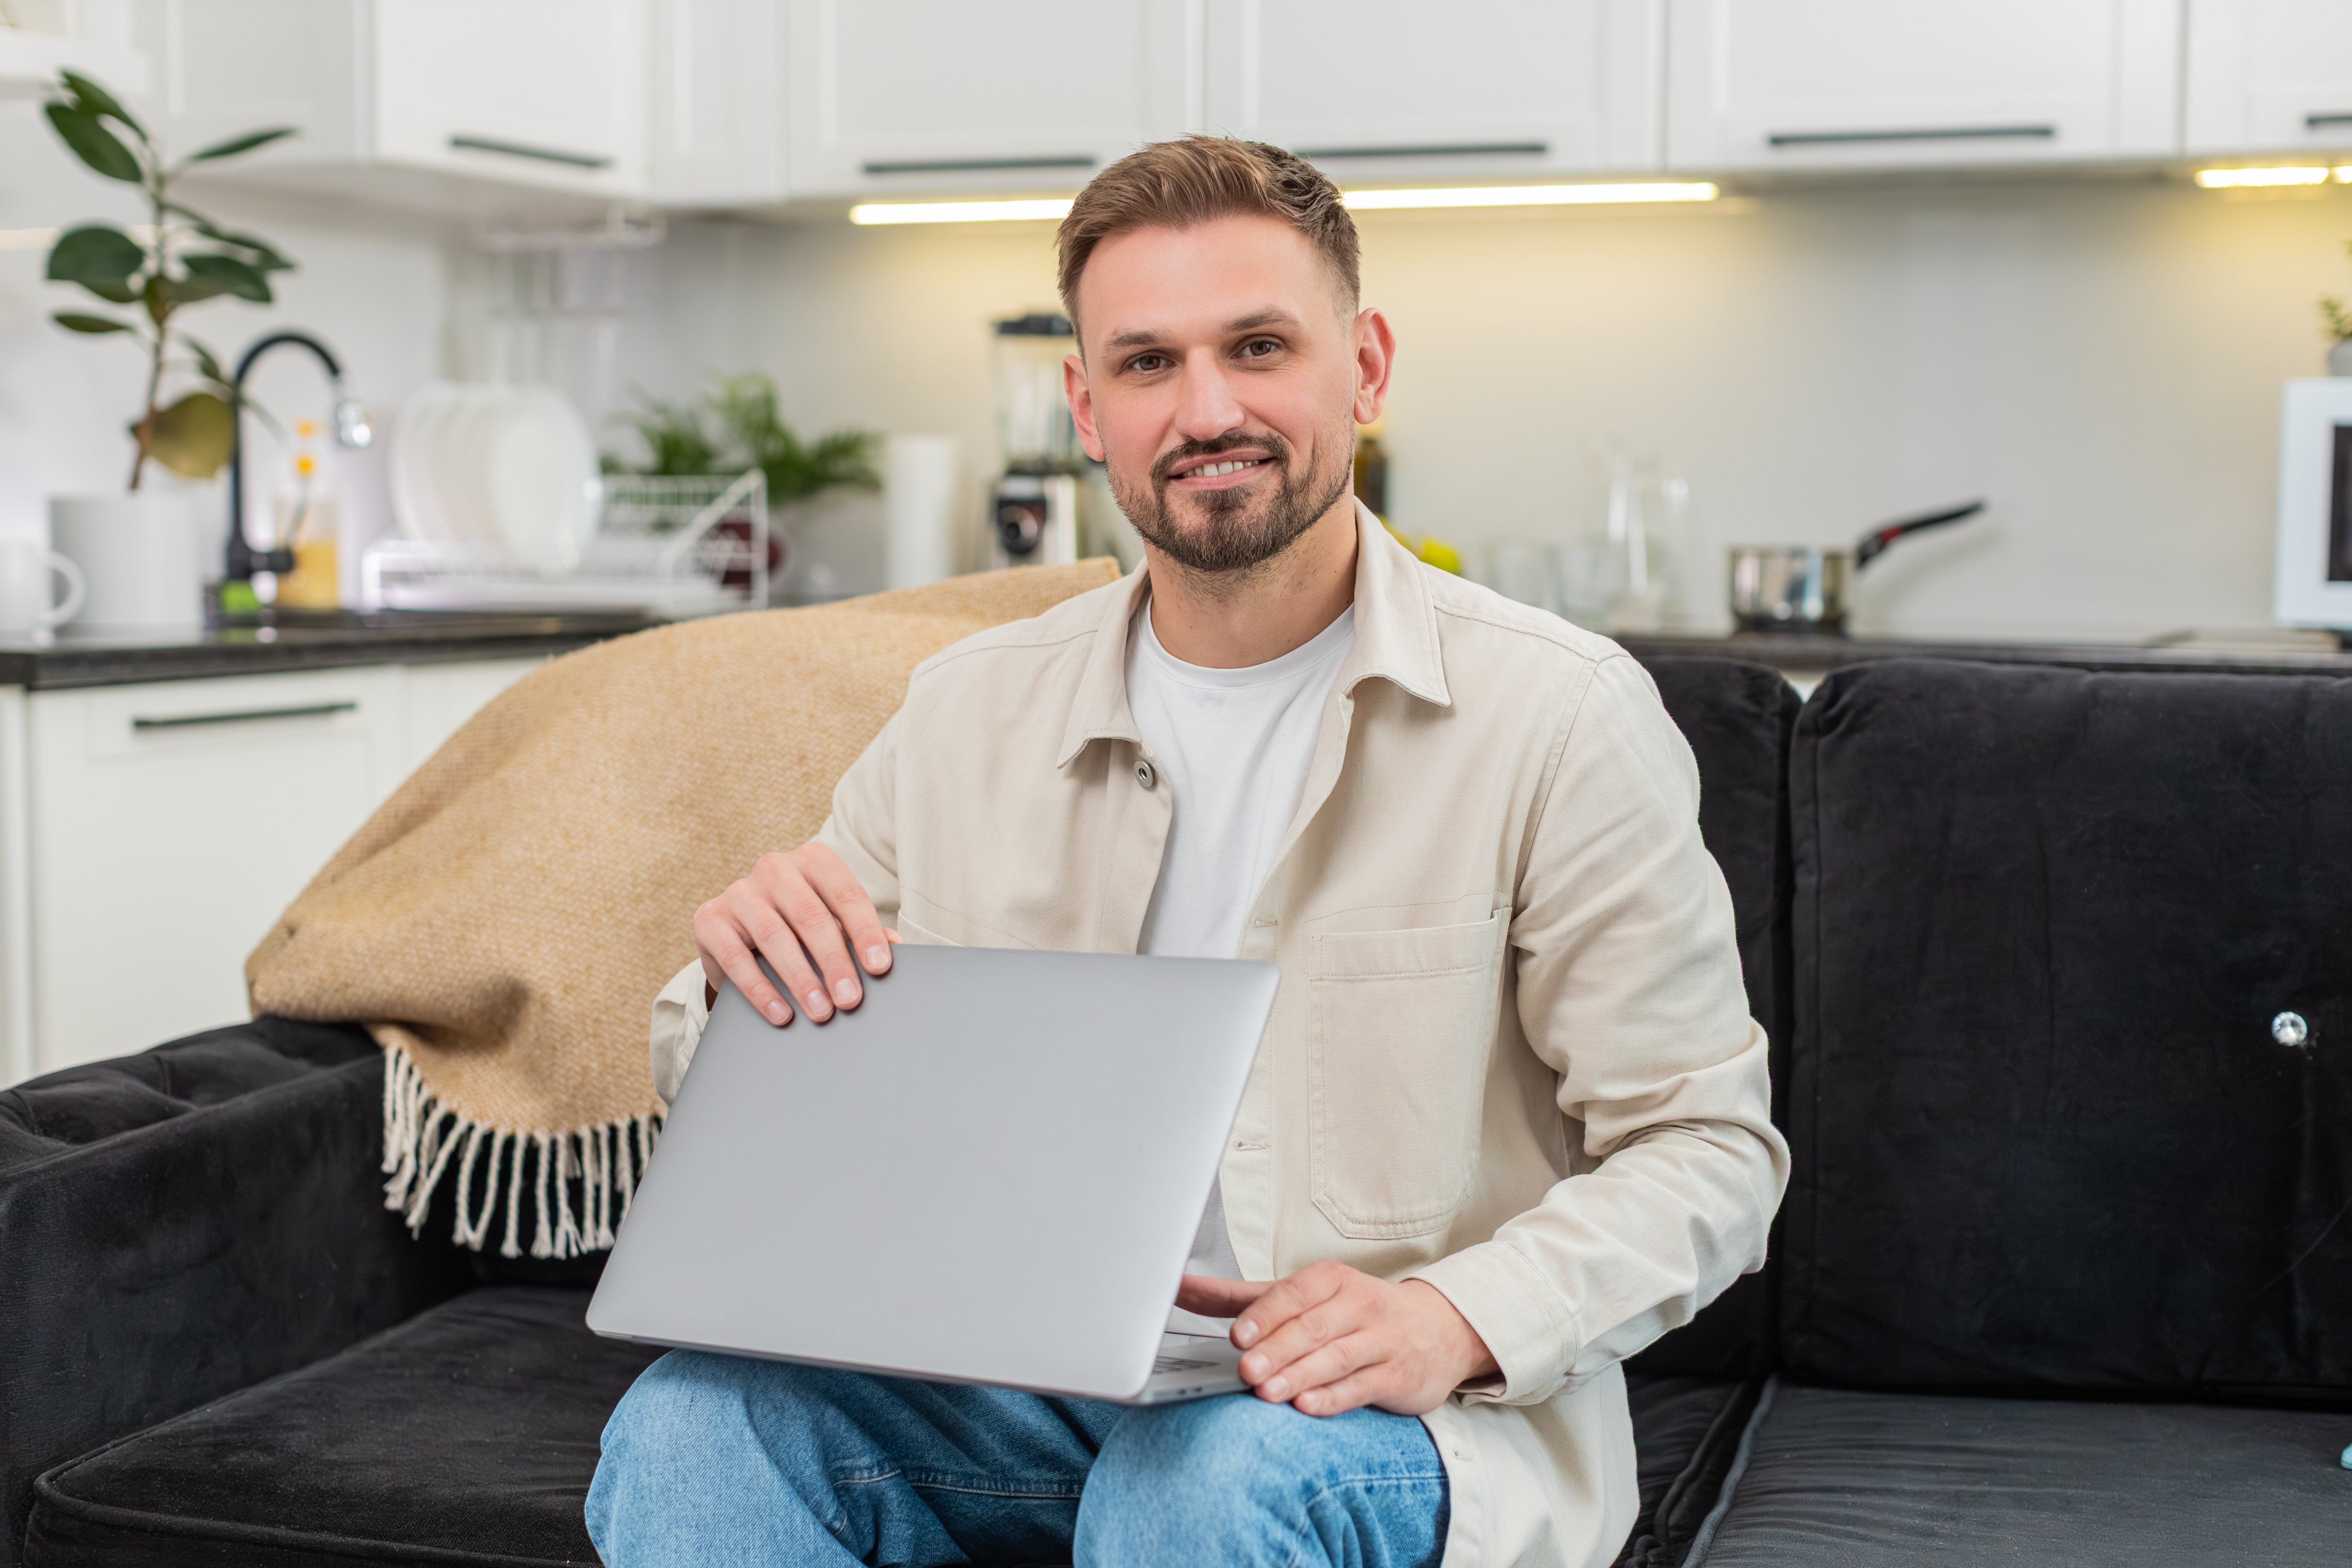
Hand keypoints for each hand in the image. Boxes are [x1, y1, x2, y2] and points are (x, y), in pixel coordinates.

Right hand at [693, 843, 895, 1025]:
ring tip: (821, 1012)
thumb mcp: (831, 920)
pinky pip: (736, 957)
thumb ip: (858, 931)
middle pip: (811, 917)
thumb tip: (894, 947)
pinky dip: (761, 990)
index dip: (865, 932)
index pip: (846, 894)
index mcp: (813, 860)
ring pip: (774, 936)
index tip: (880, 967)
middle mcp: (775, 868)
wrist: (739, 927)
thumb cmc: (798, 923)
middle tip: (851, 999)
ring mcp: (739, 891)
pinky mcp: (709, 918)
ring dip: (801, 979)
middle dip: (834, 962)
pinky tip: (781, 1013)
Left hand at [1176, 1262, 1497, 1416]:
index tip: (1236, 1335)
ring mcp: (1380, 1341)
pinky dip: (1333, 1398)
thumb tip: (1181, 1289)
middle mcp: (1357, 1305)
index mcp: (1330, 1280)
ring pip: (1335, 1358)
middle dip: (1276, 1349)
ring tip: (1267, 1392)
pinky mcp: (1396, 1376)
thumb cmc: (1356, 1312)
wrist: (1438, 1330)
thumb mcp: (1305, 1297)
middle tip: (1246, 1368)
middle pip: (1311, 1327)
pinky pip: (1361, 1387)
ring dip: (1299, 1375)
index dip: (1264, 1315)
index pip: (1293, 1294)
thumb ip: (1243, 1298)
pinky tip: (1307, 1407)